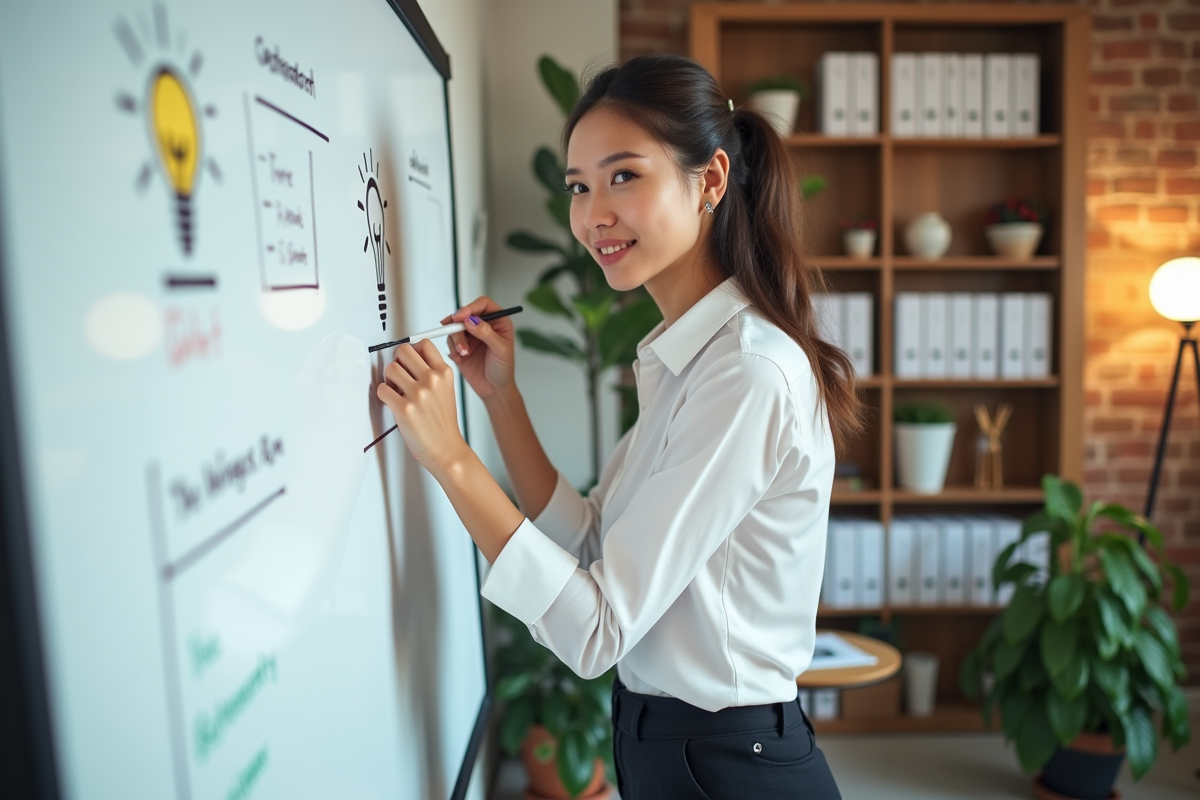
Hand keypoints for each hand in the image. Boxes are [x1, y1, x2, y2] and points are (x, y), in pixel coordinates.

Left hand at [377, 339, 470, 475]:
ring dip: (389, 379)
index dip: (412, 350)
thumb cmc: (442, 423)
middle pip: (403, 351)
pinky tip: (393, 402)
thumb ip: (432, 372)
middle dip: (398, 361)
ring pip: (390, 369)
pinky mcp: (404, 409)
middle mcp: (432, 380)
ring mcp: (418, 394)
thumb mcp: (446, 390)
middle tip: (399, 373)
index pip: (424, 344)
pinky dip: (384, 395)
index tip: (408, 359)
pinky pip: (382, 389)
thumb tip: (409, 357)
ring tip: (396, 390)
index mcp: (444, 373)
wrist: (445, 449)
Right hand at [443, 296, 514, 400]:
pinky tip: (460, 357)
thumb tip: (471, 320)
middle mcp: (483, 325)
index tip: (460, 316)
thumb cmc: (503, 369)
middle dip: (458, 325)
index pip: (482, 304)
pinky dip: (452, 347)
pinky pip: (450, 340)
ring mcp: (471, 335)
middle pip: (464, 314)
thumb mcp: (500, 350)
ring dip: (456, 339)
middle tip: (456, 336)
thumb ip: (486, 333)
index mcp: (498, 321)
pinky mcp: (460, 346)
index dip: (470, 307)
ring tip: (463, 353)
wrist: (494, 389)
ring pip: (455, 327)